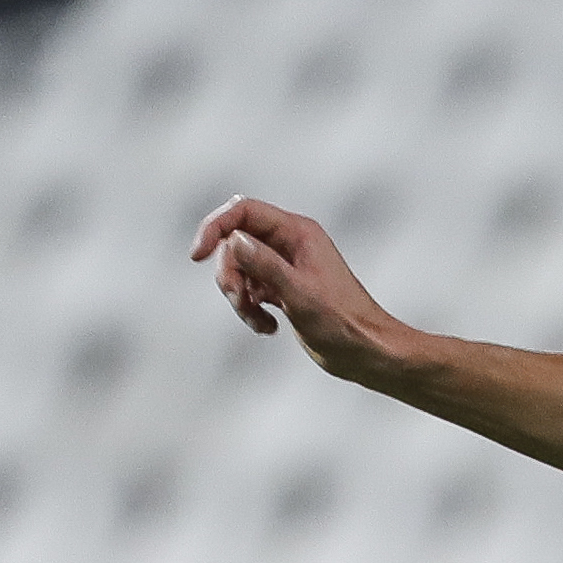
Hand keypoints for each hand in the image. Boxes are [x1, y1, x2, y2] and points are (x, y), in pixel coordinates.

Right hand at [191, 196, 409, 383]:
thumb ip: (265, 265)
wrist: (365, 351)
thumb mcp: (299, 293)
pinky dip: (250, 310)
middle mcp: (290, 243)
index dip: (216, 227)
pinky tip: (268, 328)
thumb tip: (234, 240)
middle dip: (229, 273)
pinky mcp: (282, 289)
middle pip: (235, 242)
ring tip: (259, 321)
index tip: (197, 255)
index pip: (244, 211)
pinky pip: (250, 290)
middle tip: (238, 300)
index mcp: (297, 232)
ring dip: (239, 298)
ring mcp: (285, 266)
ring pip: (239, 269)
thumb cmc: (342, 322)